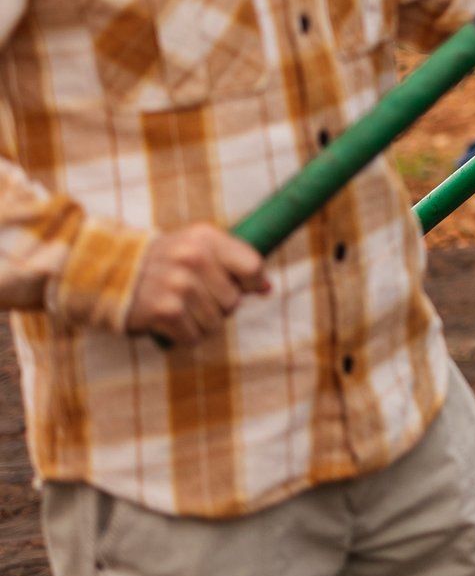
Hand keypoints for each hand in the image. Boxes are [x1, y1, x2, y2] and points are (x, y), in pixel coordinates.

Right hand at [127, 225, 268, 345]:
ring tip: (179, 308)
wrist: (106, 274)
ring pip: (215, 323)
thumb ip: (232, 261)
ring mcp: (179, 284)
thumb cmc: (161, 262)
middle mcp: (194, 258)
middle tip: (193, 298)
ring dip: (199, 323)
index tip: (239, 287)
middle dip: (217, 306)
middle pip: (233, 301)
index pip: (252, 266)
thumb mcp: (195, 247)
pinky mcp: (164, 310)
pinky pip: (193, 337)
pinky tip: (169, 322)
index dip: (251, 283)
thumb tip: (267, 288)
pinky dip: (183, 336)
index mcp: (206, 238)